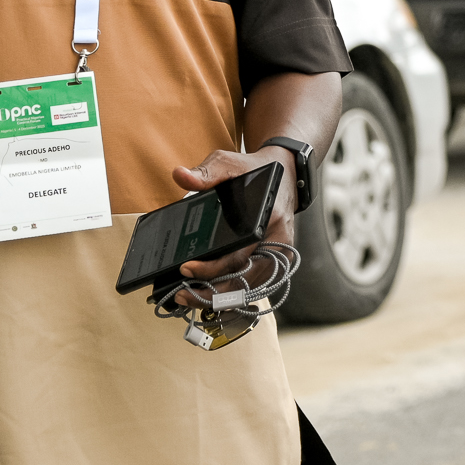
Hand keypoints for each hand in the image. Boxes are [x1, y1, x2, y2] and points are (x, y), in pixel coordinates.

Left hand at [170, 146, 297, 303]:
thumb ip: (206, 172)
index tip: (186, 268)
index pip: (240, 258)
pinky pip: (253, 286)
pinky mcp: (273, 262)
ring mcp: (279, 256)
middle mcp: (279, 244)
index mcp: (271, 222)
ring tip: (190, 299)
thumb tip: (180, 175)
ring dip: (220, 300)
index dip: (211, 269)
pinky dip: (231, 296)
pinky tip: (208, 298)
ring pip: (250, 290)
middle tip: (181, 295)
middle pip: (246, 283)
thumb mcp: (231, 164)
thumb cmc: (257, 171)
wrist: (284, 173)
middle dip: (212, 295)